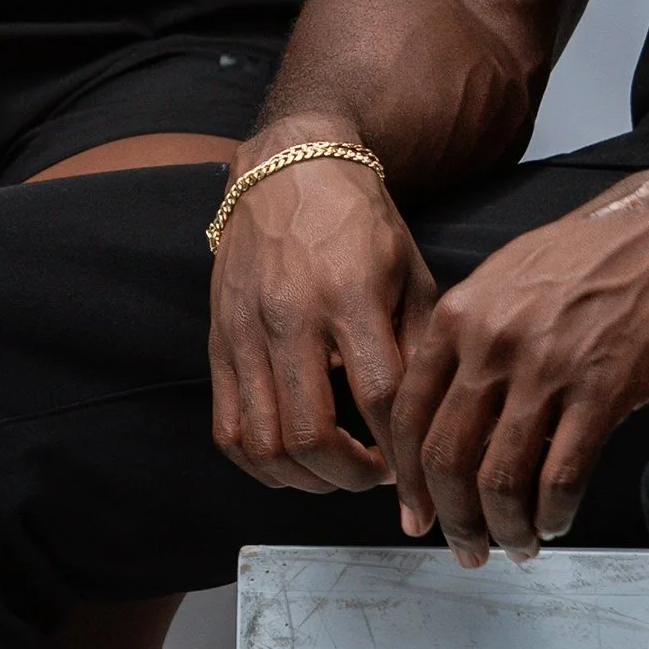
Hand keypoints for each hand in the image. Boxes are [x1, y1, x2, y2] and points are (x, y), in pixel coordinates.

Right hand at [208, 132, 440, 496]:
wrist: (289, 169)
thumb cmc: (361, 222)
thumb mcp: (410, 272)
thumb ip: (419, 347)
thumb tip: (431, 427)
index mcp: (350, 295)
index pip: (379, 398)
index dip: (403, 453)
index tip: (418, 477)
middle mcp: (291, 316)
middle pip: (313, 435)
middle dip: (353, 479)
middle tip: (378, 477)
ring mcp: (246, 331)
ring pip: (265, 444)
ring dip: (308, 480)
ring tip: (339, 471)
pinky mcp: (218, 342)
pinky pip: (227, 430)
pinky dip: (261, 465)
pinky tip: (294, 462)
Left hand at [389, 168, 648, 565]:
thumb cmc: (582, 258)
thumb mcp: (499, 282)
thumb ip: (464, 343)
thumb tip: (442, 417)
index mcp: (458, 317)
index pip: (408, 417)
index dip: (408, 480)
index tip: (416, 512)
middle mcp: (492, 344)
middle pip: (446, 460)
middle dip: (451, 519)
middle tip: (465, 547)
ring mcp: (546, 370)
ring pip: (499, 480)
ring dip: (504, 528)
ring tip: (515, 545)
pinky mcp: (600, 391)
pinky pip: (561, 476)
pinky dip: (552, 513)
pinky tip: (556, 521)